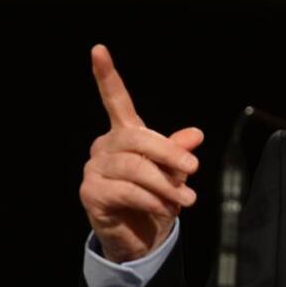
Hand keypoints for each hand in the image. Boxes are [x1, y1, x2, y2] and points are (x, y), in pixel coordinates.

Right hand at [79, 44, 202, 262]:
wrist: (141, 237)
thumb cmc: (157, 198)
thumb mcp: (175, 172)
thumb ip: (180, 152)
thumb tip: (195, 134)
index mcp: (125, 133)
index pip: (115, 99)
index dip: (107, 75)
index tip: (99, 49)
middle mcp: (105, 146)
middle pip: (137, 139)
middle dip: (169, 153)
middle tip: (194, 169)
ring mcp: (94, 169)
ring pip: (135, 168)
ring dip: (165, 185)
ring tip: (186, 200)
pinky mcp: (91, 192)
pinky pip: (126, 191)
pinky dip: (151, 200)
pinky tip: (164, 208)